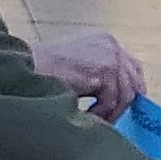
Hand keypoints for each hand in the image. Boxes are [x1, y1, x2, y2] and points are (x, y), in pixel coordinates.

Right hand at [29, 29, 145, 120]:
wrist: (27, 67)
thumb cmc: (40, 69)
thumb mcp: (75, 64)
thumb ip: (95, 72)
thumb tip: (110, 95)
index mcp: (103, 40)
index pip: (131, 65)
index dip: (131, 87)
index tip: (125, 105)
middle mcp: (111, 45)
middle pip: (133, 79)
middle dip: (123, 102)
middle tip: (111, 118)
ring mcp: (111, 56)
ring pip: (125, 93)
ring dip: (109, 111)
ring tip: (94, 119)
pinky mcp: (106, 70)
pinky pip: (113, 100)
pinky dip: (101, 112)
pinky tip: (87, 115)